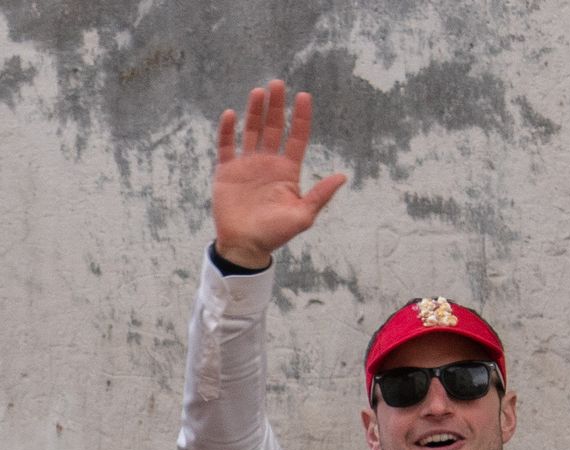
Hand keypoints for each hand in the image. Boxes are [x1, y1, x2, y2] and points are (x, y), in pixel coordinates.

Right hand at [212, 80, 346, 267]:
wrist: (244, 247)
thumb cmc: (275, 234)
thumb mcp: (303, 216)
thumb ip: (320, 195)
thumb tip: (343, 176)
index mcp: (287, 170)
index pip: (296, 137)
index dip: (301, 117)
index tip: (303, 97)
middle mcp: (268, 162)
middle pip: (274, 127)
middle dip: (276, 106)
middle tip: (277, 84)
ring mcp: (247, 165)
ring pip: (252, 131)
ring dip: (255, 112)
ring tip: (258, 92)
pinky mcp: (227, 172)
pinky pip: (226, 146)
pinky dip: (228, 131)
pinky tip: (231, 114)